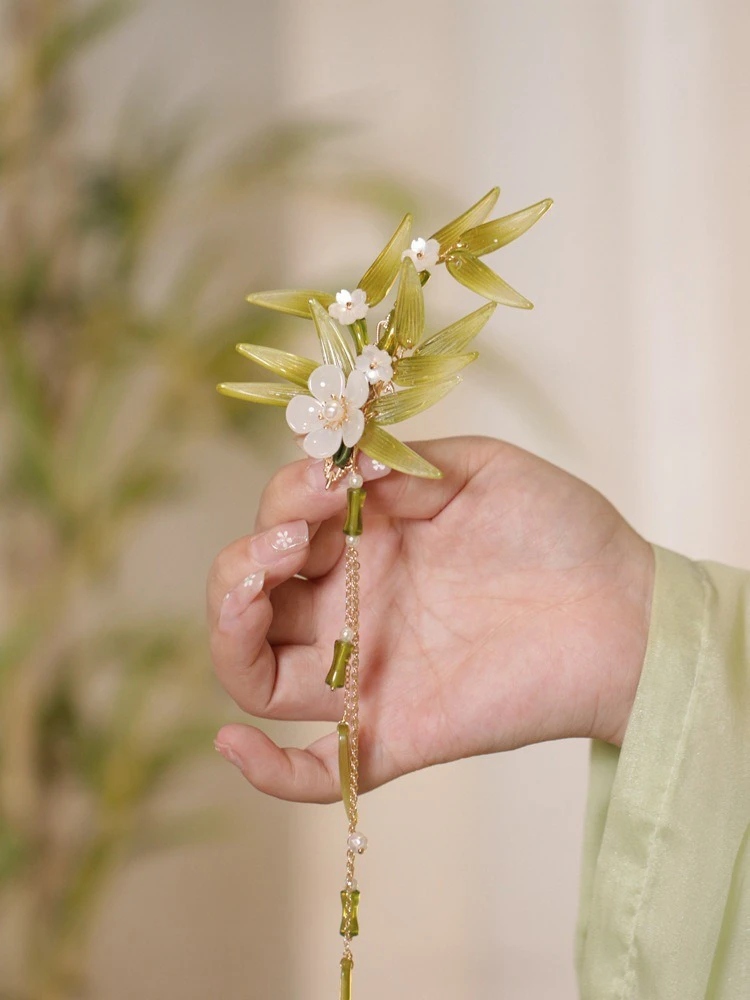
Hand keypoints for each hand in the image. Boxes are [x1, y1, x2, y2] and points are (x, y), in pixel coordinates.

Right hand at [207, 436, 653, 802]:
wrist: (624, 609)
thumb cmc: (559, 531)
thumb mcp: (480, 471)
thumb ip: (405, 469)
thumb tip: (344, 470)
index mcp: (366, 542)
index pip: (283, 525)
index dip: (285, 501)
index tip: (329, 485)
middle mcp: (352, 605)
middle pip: (250, 602)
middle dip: (241, 566)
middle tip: (292, 539)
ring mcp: (366, 672)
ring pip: (257, 675)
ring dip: (231, 634)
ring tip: (257, 591)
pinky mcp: (395, 731)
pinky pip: (319, 772)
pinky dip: (268, 772)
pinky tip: (236, 745)